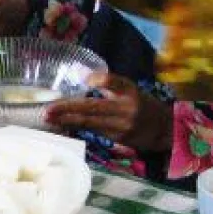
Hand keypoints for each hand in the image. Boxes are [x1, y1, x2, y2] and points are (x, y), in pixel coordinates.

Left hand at [46, 73, 173, 151]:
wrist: (164, 129)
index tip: (86, 80)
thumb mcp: (130, 90)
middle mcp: (126, 107)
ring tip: (49, 118)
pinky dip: (76, 128)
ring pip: (90, 122)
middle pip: (93, 107)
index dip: (101, 80)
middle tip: (48, 109)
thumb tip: (81, 75)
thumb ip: (108, 85)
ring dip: (67, 120)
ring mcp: (122, 125)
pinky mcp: (118, 138)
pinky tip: (62, 126)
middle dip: (68, 108)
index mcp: (129, 90)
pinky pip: (93, 131)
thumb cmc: (141, 105)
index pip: (115, 82)